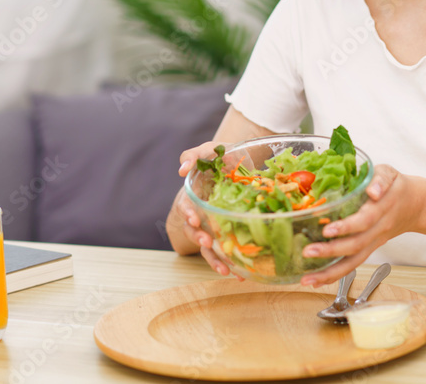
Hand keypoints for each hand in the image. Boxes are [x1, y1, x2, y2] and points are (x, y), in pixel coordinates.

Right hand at [171, 140, 243, 279]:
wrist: (243, 162)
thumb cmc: (221, 156)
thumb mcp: (209, 149)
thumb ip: (193, 154)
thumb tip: (181, 168)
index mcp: (193, 196)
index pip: (185, 207)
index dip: (187, 213)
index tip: (194, 219)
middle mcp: (201, 214)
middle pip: (193, 231)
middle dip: (199, 238)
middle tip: (208, 242)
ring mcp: (215, 226)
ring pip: (209, 247)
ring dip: (214, 259)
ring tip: (225, 271)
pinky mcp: (230, 233)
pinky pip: (228, 251)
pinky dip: (233, 264)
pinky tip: (241, 275)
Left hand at [298, 164, 414, 286]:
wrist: (416, 205)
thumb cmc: (396, 186)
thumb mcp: (389, 174)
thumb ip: (380, 179)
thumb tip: (373, 190)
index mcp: (382, 209)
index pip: (365, 220)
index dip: (347, 227)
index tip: (327, 230)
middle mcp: (378, 230)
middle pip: (355, 246)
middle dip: (331, 252)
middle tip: (307, 252)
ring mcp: (374, 243)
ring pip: (354, 262)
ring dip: (330, 273)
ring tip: (307, 279)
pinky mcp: (369, 250)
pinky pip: (352, 265)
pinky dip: (334, 276)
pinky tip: (316, 280)